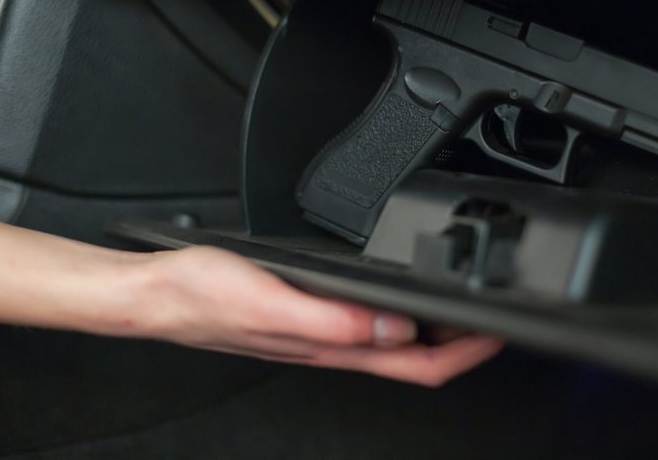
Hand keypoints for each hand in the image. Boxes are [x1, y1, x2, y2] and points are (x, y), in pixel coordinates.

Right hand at [129, 247, 503, 386]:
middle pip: (412, 358)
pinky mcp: (306, 317)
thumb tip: (393, 328)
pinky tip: (398, 301)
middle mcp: (331, 346)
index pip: (414, 365)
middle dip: (461, 345)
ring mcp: (319, 334)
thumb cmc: (202, 298)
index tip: (497, 333)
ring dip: (434, 332)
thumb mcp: (270, 303)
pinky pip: (366, 326)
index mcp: (330, 347)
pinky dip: (398, 317)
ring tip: (463, 311)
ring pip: (393, 344)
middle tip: (496, 321)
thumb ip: (331, 320)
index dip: (464, 354)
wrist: (160, 293)